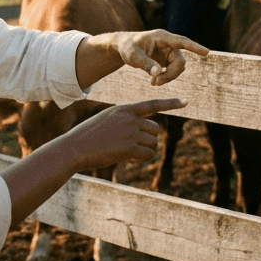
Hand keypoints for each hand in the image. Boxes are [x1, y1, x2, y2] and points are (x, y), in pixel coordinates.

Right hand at [56, 98, 185, 171]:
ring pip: (152, 142)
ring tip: (126, 151)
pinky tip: (129, 158)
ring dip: (145, 149)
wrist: (75, 148)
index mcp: (124, 109)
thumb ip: (126, 121)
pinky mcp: (129, 148)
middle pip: (155, 129)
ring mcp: (130, 132)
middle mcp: (130, 118)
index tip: (186, 102)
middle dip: (148, 139)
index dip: (170, 104)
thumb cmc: (89, 136)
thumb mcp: (107, 121)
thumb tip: (145, 132)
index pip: (152, 105)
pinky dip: (142, 158)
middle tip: (132, 145)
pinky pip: (148, 154)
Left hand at [110, 30, 208, 85]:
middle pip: (180, 61)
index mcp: (162, 37)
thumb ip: (145, 64)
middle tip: (154, 83)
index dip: (194, 47)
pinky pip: (173, 71)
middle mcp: (169, 44)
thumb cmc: (128, 47)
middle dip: (170, 74)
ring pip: (178, 68)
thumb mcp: (133, 56)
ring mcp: (169, 52)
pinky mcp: (167, 60)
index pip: (182, 41)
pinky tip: (154, 81)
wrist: (124, 47)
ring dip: (168, 77)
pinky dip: (166, 78)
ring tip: (152, 83)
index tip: (206, 52)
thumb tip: (158, 73)